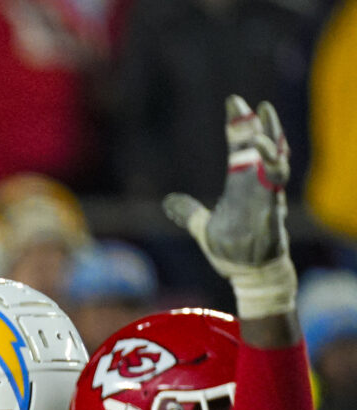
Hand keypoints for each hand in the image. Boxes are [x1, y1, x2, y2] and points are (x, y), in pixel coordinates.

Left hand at [165, 95, 294, 317]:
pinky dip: (274, 179)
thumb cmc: (231, 250)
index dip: (239, 125)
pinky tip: (273, 164)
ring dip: (268, 150)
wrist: (248, 273)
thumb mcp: (203, 229)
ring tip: (259, 134)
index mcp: (242, 185)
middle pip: (261, 149)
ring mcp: (266, 199)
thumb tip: (167, 202)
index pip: (241, 148)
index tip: (234, 102)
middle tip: (251, 105)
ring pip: (275, 166)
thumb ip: (188, 212)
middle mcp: (257, 187)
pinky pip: (276, 192)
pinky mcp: (271, 215)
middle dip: (258, 127)